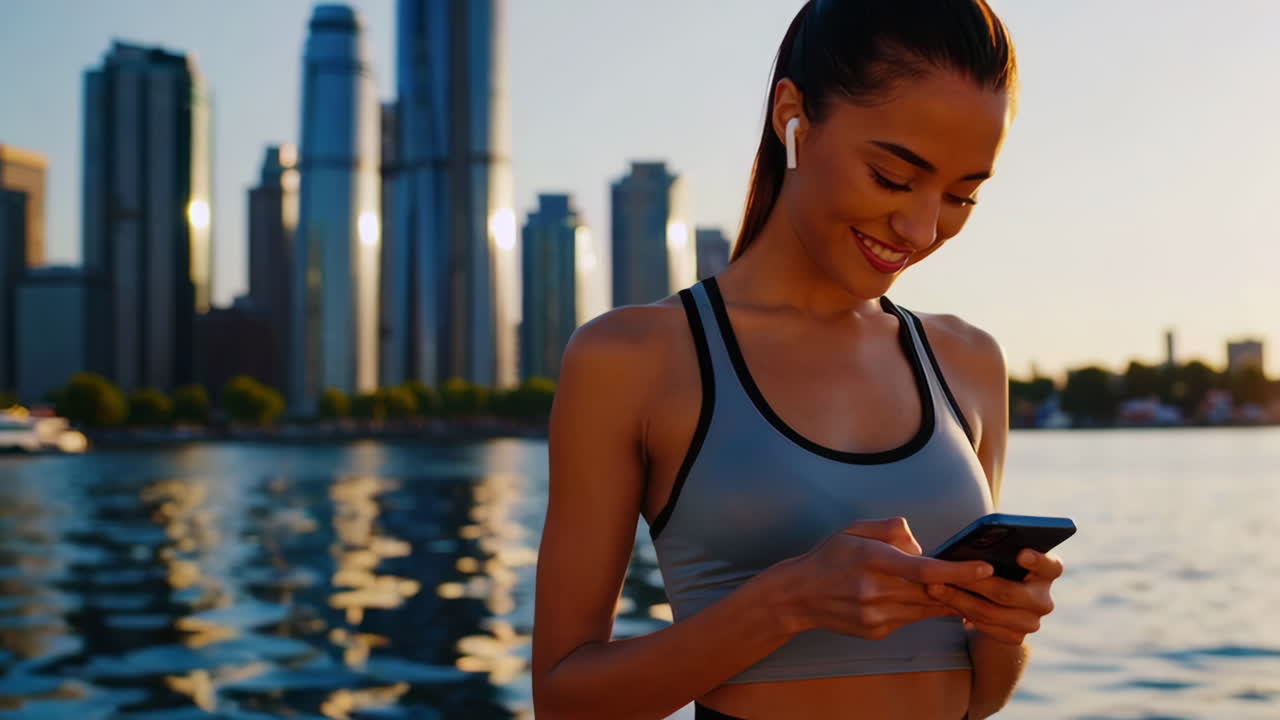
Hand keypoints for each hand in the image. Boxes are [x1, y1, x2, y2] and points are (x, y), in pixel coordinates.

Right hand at [772, 517, 994, 640]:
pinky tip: (915, 597)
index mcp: (872, 560)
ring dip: (943, 598)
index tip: (985, 568)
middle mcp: (876, 591)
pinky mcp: (877, 631)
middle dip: (959, 586)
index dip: (959, 571)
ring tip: (954, 586)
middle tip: (983, 577)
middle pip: (932, 592)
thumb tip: (921, 545)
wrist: (798, 595)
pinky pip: (910, 619)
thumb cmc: (830, 557)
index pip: (925, 569)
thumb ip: (891, 529)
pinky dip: (919, 608)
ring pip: (926, 609)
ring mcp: (876, 616)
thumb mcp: (855, 530)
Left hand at [925, 548, 1062, 645]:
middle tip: (948, 573)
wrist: (996, 603)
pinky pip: (986, 627)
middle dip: (974, 582)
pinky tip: (943, 601)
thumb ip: (996, 546)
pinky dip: (963, 612)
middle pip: (1009, 592)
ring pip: (992, 612)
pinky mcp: (1017, 637)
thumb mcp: (1000, 554)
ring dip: (959, 599)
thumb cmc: (996, 565)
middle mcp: (1044, 599)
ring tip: (934, 586)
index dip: (1038, 560)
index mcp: (1048, 571)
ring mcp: (1033, 621)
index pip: (1051, 565)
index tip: (1020, 553)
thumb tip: (974, 542)